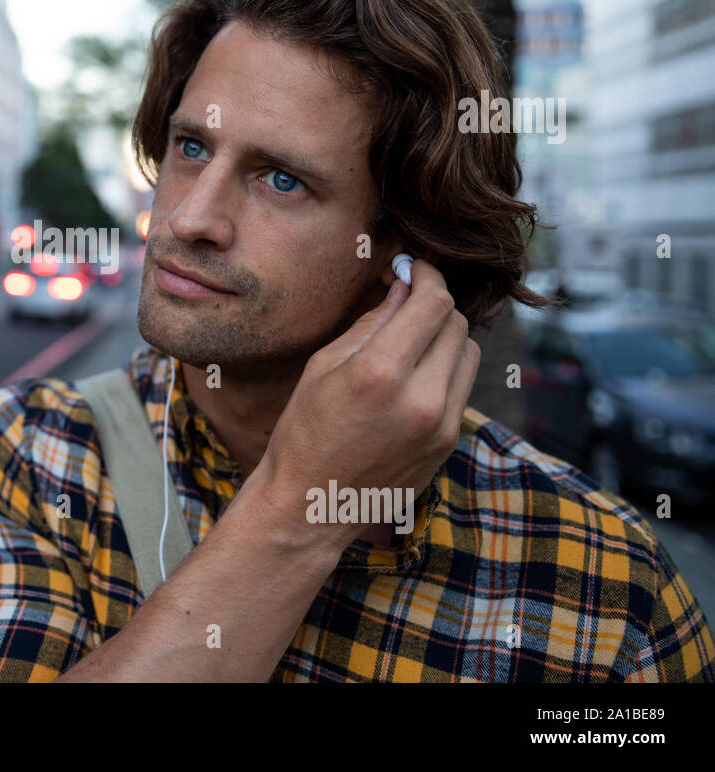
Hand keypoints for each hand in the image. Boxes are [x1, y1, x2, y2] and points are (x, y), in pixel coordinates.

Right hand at [247, 259, 480, 550]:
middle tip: (408, 299)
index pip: (433, 303)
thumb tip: (403, 287)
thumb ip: (371, 323)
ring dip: (446, 335)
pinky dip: (445, 368)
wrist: (312, 504)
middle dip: (434, 303)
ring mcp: (442, 424)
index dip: (428, 275)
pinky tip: (414, 374)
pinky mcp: (449, 442)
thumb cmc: (304, 432)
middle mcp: (421, 398)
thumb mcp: (323, 366)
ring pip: (469, 352)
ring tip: (412, 338)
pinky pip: (462, 386)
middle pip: (457, 323)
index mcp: (381, 373)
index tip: (413, 269)